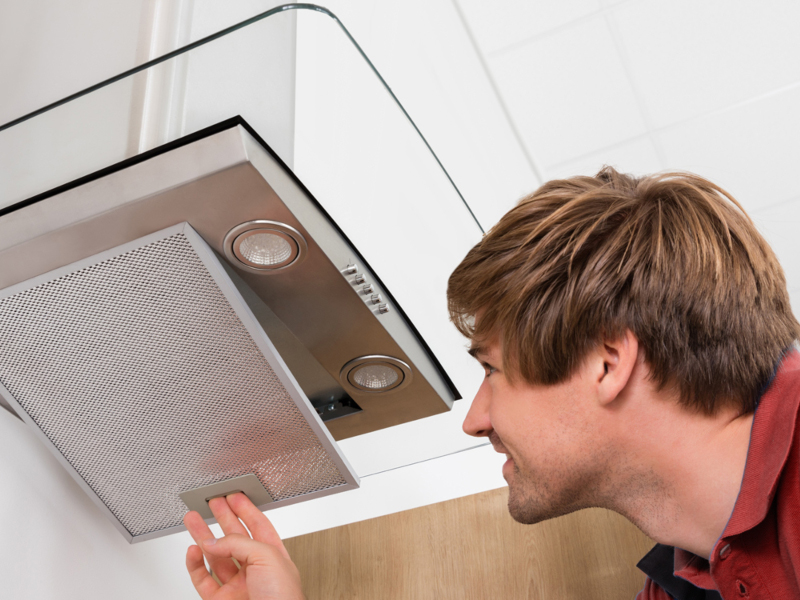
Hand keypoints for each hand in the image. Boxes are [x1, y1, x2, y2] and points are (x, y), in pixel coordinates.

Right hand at [183, 492, 304, 599]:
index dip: (246, 509)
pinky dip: (195, 564)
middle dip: (222, 518)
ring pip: (215, 557)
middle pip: (235, 538)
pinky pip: (203, 579)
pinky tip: (193, 551)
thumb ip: (239, 543)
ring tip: (192, 520)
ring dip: (203, 537)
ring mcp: (237, 587)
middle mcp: (255, 571)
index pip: (259, 526)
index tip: (233, 496)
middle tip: (211, 503)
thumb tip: (214, 540)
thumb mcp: (267, 557)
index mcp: (274, 557)